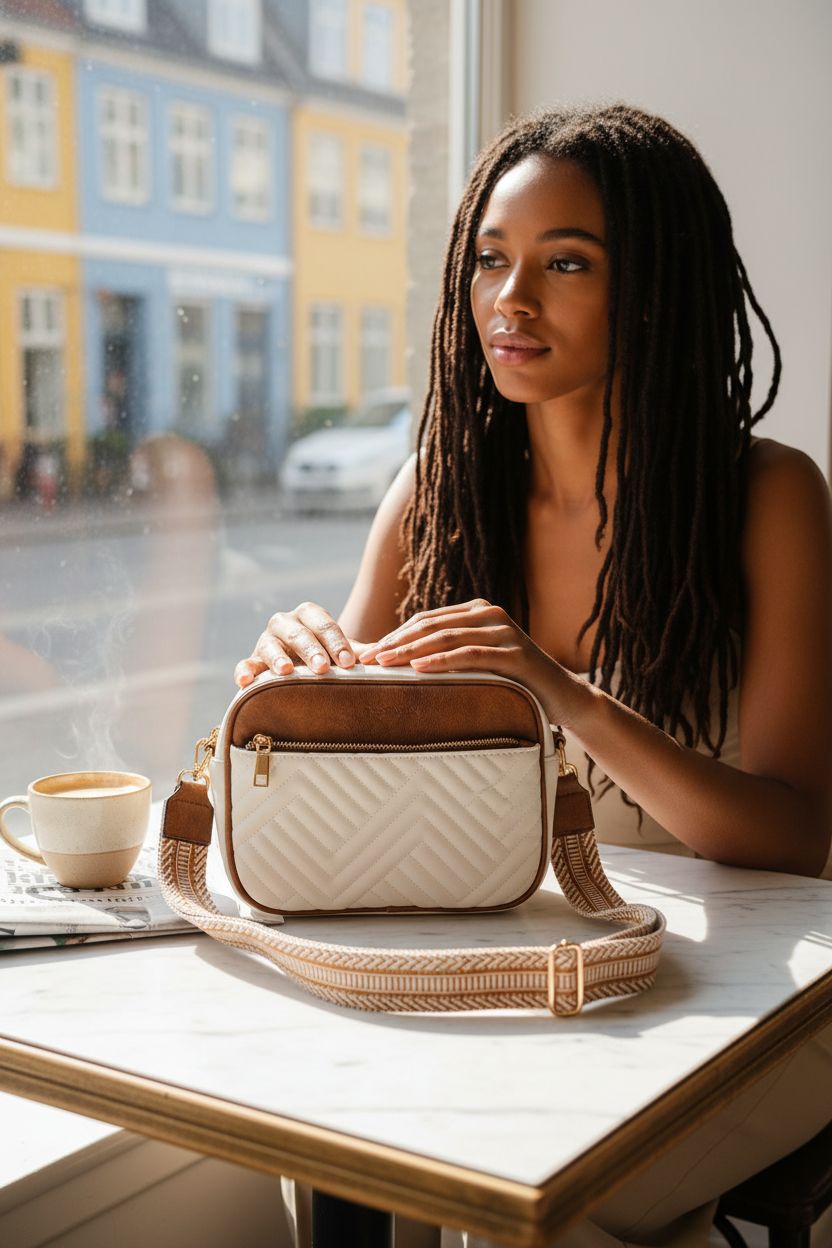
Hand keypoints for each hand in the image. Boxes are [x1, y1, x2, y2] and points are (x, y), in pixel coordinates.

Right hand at [234, 602, 361, 687]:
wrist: (300, 665)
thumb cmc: (326, 656)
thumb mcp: (341, 652)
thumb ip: (359, 652)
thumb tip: (382, 655)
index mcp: (310, 615)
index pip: (325, 625)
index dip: (337, 643)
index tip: (349, 662)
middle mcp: (285, 622)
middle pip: (298, 632)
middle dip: (311, 649)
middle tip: (322, 668)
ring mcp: (266, 640)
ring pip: (270, 645)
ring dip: (278, 658)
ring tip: (286, 671)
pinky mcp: (252, 660)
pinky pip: (245, 664)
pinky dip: (243, 671)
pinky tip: (245, 682)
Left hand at [357, 598, 587, 727]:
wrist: (562, 696)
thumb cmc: (513, 683)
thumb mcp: (477, 663)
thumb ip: (448, 654)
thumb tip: (398, 662)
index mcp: (477, 611)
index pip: (426, 620)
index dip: (395, 635)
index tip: (367, 653)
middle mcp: (490, 615)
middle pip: (432, 626)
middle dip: (396, 642)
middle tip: (367, 659)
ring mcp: (504, 632)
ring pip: (447, 638)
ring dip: (411, 651)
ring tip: (384, 664)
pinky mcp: (515, 653)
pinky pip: (470, 655)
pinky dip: (441, 661)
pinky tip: (418, 669)